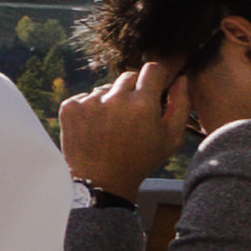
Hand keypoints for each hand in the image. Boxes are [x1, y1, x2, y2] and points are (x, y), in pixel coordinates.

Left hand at [59, 66, 189, 200]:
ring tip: (113, 126)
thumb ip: (181, 104)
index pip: (152, 69)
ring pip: (106, 89)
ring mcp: (89, 102)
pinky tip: (96, 128)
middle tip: (134, 113)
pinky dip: (91, 108)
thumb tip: (181, 78)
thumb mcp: (171, 137)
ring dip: (111, 100)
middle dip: (134, 90)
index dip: (156, 76)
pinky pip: (85, 97)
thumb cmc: (140, 160)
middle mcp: (115, 98)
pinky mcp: (70, 107)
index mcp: (143, 104)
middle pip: (128, 77)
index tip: (156, 84)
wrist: (101, 181)